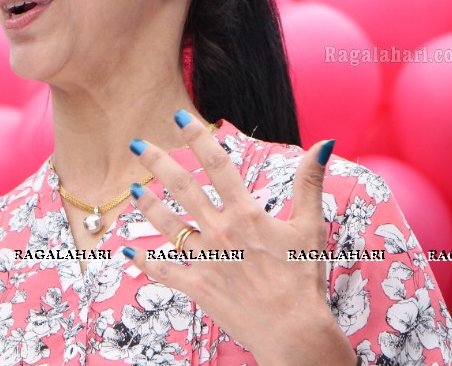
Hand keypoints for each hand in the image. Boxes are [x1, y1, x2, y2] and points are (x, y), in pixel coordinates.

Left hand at [125, 111, 352, 365]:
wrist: (294, 333)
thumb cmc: (305, 280)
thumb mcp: (312, 227)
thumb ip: (310, 182)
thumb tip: (323, 142)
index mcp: (246, 214)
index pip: (217, 165)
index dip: (198, 139)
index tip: (180, 119)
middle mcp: (220, 232)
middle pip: (182, 189)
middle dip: (158, 164)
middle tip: (138, 146)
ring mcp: (206, 260)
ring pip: (167, 225)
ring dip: (147, 205)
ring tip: (133, 189)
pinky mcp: (198, 287)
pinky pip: (164, 271)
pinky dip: (144, 261)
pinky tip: (127, 250)